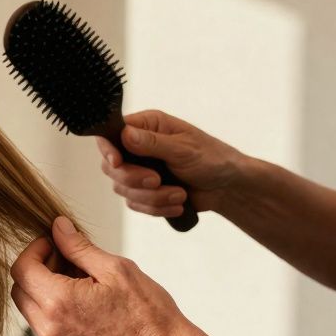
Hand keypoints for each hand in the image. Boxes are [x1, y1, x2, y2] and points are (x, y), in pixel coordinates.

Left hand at [10, 216, 201, 335]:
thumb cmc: (149, 315)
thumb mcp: (116, 269)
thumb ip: (78, 247)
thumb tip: (58, 228)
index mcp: (58, 303)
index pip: (21, 268)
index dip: (35, 250)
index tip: (53, 243)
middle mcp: (48, 329)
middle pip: (20, 290)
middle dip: (36, 269)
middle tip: (66, 260)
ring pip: (31, 310)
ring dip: (45, 291)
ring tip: (80, 282)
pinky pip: (45, 329)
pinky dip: (55, 312)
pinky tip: (83, 305)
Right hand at [96, 109, 247, 217]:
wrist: (227, 188)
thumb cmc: (212, 159)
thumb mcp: (184, 148)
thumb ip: (152, 143)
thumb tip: (125, 134)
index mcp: (146, 127)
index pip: (111, 135)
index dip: (108, 150)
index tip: (118, 163)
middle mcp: (137, 147)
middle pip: (111, 167)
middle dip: (134, 179)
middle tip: (157, 181)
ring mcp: (139, 171)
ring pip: (122, 189)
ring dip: (152, 197)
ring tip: (179, 194)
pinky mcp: (143, 192)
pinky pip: (135, 204)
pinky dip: (156, 208)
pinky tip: (178, 203)